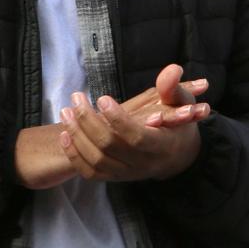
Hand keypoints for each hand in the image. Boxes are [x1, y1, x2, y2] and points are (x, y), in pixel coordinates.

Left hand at [59, 64, 211, 181]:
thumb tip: (171, 70)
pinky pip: (89, 172)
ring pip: (95, 160)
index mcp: (161, 145)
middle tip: (77, 99)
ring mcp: (127, 173)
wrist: (177, 157)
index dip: (117, 119)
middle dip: (88, 121)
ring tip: (66, 112)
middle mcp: (143, 163)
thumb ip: (173, 88)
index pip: (135, 136)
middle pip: (109, 146)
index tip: (102, 98)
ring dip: (77, 135)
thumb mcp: (183, 103)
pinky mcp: (115, 177)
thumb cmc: (179, 124)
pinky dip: (74, 154)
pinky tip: (65, 133)